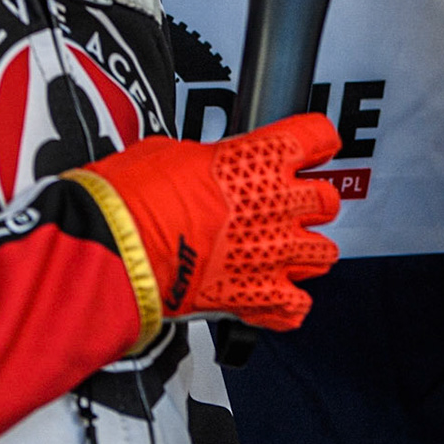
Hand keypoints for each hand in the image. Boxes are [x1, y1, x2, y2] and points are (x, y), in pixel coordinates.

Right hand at [77, 114, 341, 330]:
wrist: (116, 249)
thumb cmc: (133, 195)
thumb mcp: (172, 152)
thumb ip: (209, 160)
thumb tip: (205, 169)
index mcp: (260, 158)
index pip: (319, 137)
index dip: (315, 144)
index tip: (311, 150)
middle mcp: (278, 203)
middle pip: (327, 200)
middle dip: (309, 204)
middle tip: (283, 207)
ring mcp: (273, 252)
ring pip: (322, 253)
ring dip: (303, 252)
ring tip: (277, 251)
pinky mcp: (258, 296)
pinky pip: (296, 306)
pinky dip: (285, 304)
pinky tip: (269, 294)